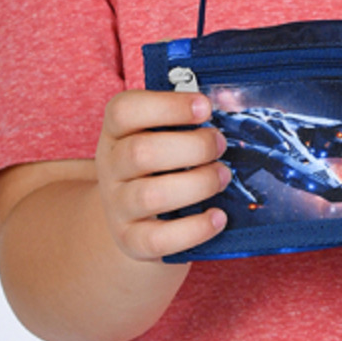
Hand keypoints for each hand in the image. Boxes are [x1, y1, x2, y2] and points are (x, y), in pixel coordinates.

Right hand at [94, 89, 230, 260]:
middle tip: (220, 145)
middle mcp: (110, 167)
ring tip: (222, 176)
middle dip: (192, 147)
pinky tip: (218, 217)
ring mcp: (117, 206)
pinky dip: (195, 229)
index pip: (124, 110)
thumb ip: (188, 120)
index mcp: (116, 132)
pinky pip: (159, 239)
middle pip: (140, 153)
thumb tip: (231, 101)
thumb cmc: (159, 167)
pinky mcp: (131, 240)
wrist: (135, 219)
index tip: (205, 107)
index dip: (167, 106)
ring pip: (151, 195)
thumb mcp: (161, 138)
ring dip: (198, 183)